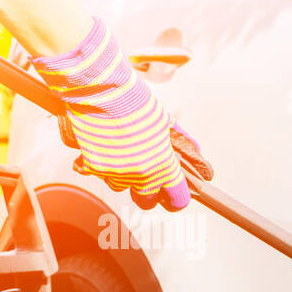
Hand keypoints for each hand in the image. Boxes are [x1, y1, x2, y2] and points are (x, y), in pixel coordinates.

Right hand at [33, 18, 212, 210]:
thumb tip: (198, 157)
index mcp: (164, 166)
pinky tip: (101, 146)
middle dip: (147, 193)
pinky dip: (98, 163)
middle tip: (145, 178)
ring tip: (120, 150)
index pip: (177, 199)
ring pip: (120, 186)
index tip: (173, 196)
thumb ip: (181, 143)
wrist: (100, 88)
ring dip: (121, 175)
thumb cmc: (135, 101)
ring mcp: (116, 173)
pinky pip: (97, 173)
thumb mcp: (164, 122)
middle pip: (147, 202)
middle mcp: (142, 175)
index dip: (176, 199)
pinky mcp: (92, 167)